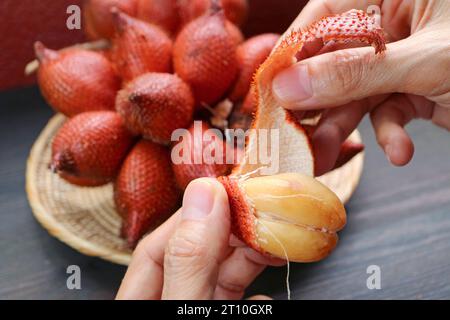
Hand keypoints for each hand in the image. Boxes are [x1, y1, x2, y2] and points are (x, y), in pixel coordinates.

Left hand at [116, 178, 283, 299]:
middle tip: (262, 213)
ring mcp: (194, 310)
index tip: (230, 193)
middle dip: (230, 233)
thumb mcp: (188, 311)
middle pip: (194, 256)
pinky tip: (267, 292)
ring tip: (274, 243)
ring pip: (219, 275)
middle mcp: (167, 301)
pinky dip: (256, 290)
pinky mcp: (219, 316)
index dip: (191, 216)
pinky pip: (235, 296)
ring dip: (250, 258)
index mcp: (140, 302)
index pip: (155, 248)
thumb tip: (204, 193)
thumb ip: (190, 261)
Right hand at [272, 0, 449, 175]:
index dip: (293, 53)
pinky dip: (389, 134)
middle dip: (315, 105)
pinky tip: (400, 150)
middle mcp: (392, 25)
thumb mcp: (425, 62)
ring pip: (353, 95)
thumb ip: (354, 73)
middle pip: (332, 63)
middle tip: (291, 134)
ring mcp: (400, 60)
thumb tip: (288, 86)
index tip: (271, 89)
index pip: (325, 17)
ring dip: (340, 129)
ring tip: (322, 158)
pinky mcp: (412, 91)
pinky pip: (386, 112)